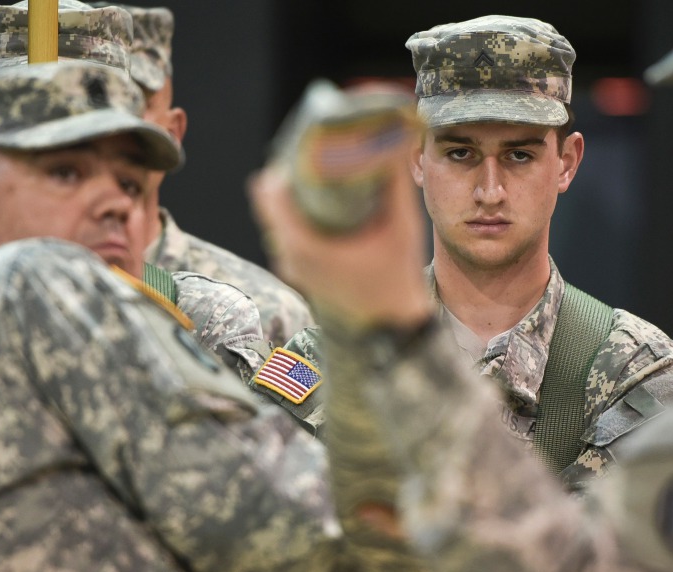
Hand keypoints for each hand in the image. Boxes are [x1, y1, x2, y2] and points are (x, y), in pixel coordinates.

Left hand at [247, 147, 433, 328]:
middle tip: (322, 157)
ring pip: (278, 217)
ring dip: (296, 197)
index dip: (287, 163)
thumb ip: (393, 184)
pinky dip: (299, 217)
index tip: (310, 147)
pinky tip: (326, 208)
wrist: (391, 331)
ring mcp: (291, 266)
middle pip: (272, 201)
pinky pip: (287, 234)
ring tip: (325, 178)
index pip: (270, 191)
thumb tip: (393, 139)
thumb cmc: (395, 283)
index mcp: (304, 245)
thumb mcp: (401, 229)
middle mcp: (289, 256)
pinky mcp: (298, 272)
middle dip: (294, 176)